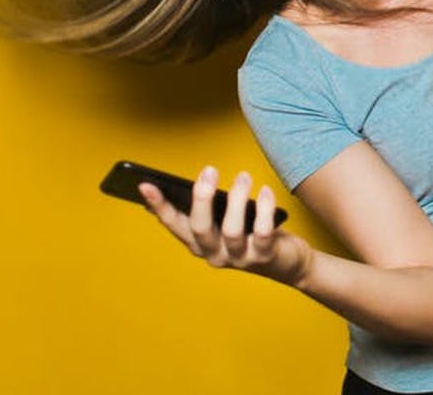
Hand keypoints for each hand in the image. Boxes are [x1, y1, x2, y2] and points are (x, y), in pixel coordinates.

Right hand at [138, 166, 312, 285]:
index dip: (159, 206)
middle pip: (200, 229)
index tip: (145, 185)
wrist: (287, 262)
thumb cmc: (252, 233)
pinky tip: (265, 191)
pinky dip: (264, 209)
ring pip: (231, 231)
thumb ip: (212, 207)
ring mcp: (238, 258)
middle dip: (201, 198)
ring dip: (236, 199)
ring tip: (243, 176)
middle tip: (209, 170)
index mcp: (199, 243)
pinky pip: (263, 233)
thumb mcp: (226, 220)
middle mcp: (214, 254)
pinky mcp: (264, 257)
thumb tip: (201, 180)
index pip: (174, 224)